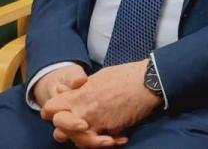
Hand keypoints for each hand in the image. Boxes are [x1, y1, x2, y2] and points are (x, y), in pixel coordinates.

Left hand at [42, 60, 159, 146]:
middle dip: (67, 130)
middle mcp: (82, 111)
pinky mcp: (111, 130)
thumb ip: (78, 87)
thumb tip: (62, 90)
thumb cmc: (125, 75)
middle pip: (59, 131)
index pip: (48, 110)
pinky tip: (117, 138)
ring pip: (78, 142)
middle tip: (81, 126)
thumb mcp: (98, 76)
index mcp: (77, 95)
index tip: (63, 111)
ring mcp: (96, 122)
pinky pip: (100, 143)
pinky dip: (107, 142)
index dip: (53, 112)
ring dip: (87, 140)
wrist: (149, 81)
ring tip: (101, 135)